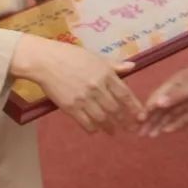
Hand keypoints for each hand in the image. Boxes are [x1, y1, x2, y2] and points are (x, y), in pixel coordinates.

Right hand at [11, 35, 143, 134]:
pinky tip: (96, 130)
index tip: (141, 116)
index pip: (124, 94)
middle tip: (131, 128)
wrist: (46, 61)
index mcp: (105, 74)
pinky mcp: (70, 107)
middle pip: (115, 109)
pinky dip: (93, 128)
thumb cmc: (71, 56)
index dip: (134, 107)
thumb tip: (132, 66)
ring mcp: (84, 99)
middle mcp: (97, 88)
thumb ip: (114, 65)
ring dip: (110, 127)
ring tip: (114, 131)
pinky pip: (85, 122)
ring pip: (102, 118)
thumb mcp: (96, 57)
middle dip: (125, 121)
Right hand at [138, 65, 187, 136]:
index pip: (157, 97)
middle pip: (161, 108)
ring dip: (159, 124)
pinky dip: (173, 125)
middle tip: (140, 134)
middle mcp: (178, 92)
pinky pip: (181, 119)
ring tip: (150, 136)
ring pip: (169, 115)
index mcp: (175, 83)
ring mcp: (187, 101)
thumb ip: (176, 96)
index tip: (139, 120)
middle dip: (150, 120)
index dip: (148, 108)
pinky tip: (165, 131)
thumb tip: (157, 105)